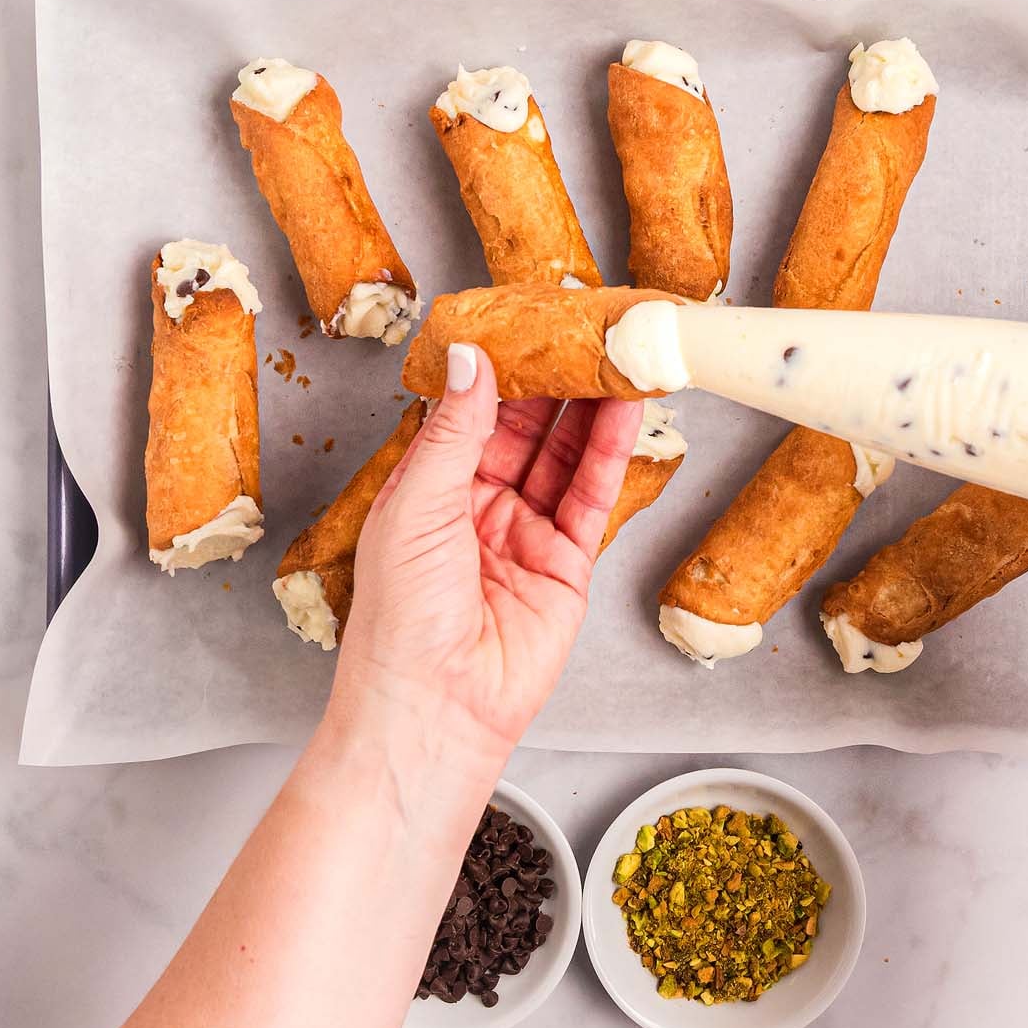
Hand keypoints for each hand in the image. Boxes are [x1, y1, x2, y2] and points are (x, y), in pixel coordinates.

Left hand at [333, 343, 642, 753]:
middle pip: (527, 426)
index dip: (501, 366)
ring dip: (592, 405)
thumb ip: (454, 429)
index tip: (527, 320)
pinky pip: (593, 496)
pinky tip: (627, 410)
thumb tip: (470, 358)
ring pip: (566, 455)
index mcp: (428, 489)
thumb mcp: (416, 504)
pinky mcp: (567, 565)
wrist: (434, 708)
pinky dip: (612, 452)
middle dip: (556, 378)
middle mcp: (478, 506)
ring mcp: (525, 534)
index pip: (471, 410)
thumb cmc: (401, 620)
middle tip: (586, 326)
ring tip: (620, 354)